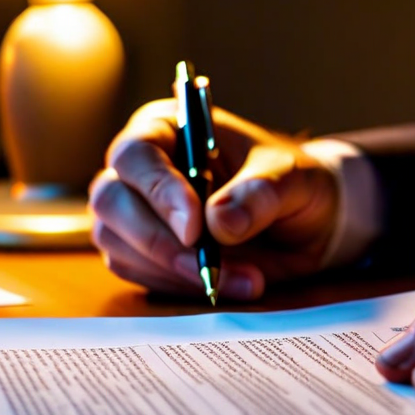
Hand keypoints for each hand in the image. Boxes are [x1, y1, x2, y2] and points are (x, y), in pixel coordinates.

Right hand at [90, 100, 338, 300]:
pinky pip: (138, 273)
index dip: (159, 191)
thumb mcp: (293, 179)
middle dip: (157, 239)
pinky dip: (180, 287)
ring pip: (118, 243)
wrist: (304, 224)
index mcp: (167, 128)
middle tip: (208, 265)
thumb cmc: (292, 183)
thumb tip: (218, 221)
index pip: (137, 154)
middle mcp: (140, 168)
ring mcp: (134, 212)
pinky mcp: (141, 252)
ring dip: (175, 270)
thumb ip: (260, 193)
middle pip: (111, 201)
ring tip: (243, 278)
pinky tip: (227, 285)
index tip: (195, 228)